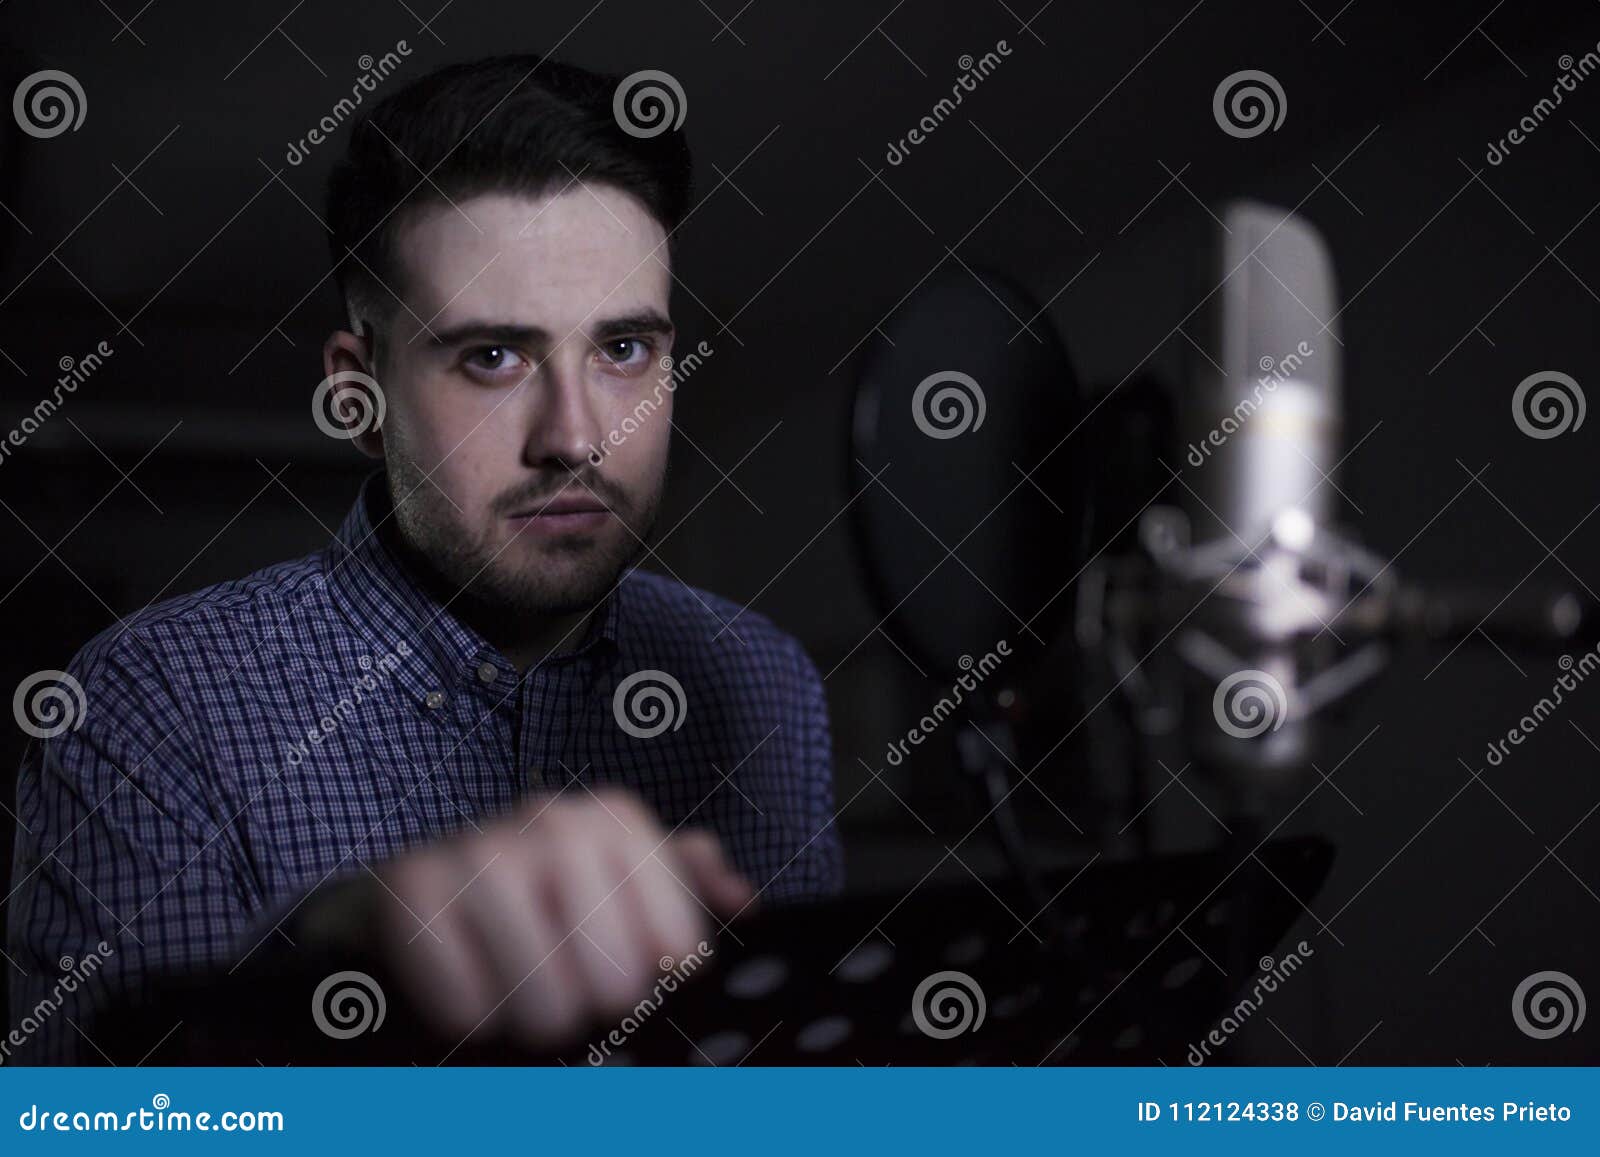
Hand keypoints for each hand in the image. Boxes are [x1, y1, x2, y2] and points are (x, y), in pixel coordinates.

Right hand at [364, 789, 751, 1047]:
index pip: (676, 942)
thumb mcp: (623, 880)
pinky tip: (473, 999)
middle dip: (598, 1009)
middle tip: (576, 1004)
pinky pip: (463, 998)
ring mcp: (480, 847)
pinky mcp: (412, 884)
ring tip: (528, 1010)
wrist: (424, 890)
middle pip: (614, 974)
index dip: (659, 984)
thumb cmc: (545, 895)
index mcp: (615, 819)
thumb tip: (744, 902)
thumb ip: (690, 885)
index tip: (638, 983)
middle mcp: (553, 819)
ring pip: (540, 991)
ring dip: (535, 1019)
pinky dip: (473, 1019)